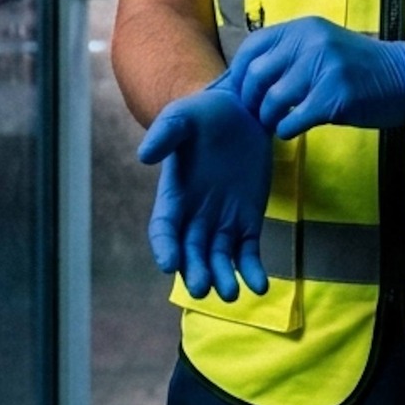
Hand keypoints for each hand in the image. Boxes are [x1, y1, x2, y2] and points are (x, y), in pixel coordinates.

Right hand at [138, 86, 271, 301]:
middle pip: (191, 251)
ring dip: (223, 278)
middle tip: (202, 287)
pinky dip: (252, 271)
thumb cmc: (205, 113)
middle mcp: (194, 216)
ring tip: (230, 294)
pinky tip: (260, 286)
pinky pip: (247, 253)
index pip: (164, 228)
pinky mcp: (248, 222)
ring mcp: (222, 222)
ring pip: (218, 259)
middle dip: (195, 270)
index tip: (169, 265)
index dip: (164, 247)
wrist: (243, 110)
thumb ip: (165, 133)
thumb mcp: (182, 115)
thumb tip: (144, 156)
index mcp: (174, 196)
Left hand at [223, 16, 404, 137]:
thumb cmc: (359, 67)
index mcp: (304, 28)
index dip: (239, 73)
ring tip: (275, 123)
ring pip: (271, 100)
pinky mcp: (333, 97)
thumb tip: (245, 78)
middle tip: (258, 113)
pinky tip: (292, 130)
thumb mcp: (323, 45)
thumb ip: (290, 53)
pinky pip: (291, 120)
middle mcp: (310, 42)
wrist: (403, 78)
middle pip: (256, 75)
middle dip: (250, 100)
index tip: (242, 91)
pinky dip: (285, 130)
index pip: (252, 46)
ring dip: (267, 118)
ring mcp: (322, 68)